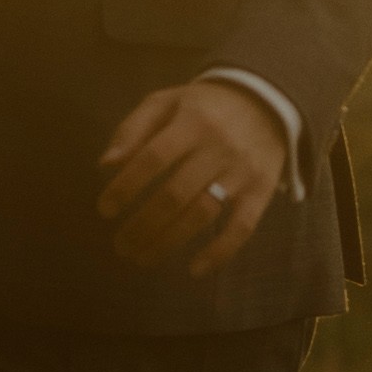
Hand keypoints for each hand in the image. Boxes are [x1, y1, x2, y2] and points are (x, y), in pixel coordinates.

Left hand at [98, 75, 286, 278]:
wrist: (266, 101)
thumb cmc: (203, 107)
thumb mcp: (167, 102)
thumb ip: (133, 129)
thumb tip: (105, 165)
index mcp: (191, 122)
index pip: (152, 159)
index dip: (126, 186)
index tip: (105, 210)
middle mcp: (219, 146)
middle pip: (175, 194)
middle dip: (142, 225)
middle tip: (120, 244)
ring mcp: (242, 171)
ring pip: (203, 214)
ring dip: (169, 242)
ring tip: (142, 258)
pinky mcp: (262, 190)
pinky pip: (243, 227)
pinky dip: (220, 252)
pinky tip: (195, 270)